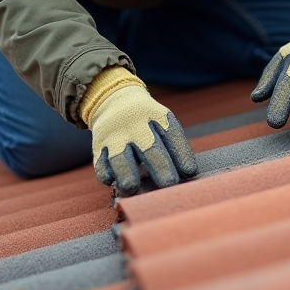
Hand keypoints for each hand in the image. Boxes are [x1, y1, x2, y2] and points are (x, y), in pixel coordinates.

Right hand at [83, 68, 197, 194]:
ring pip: (120, 157)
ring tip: (131, 188)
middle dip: (160, 167)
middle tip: (169, 184)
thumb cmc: (148, 124)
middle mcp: (137, 125)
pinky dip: (105, 173)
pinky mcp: (99, 147)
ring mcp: (116, 136)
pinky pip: (100, 163)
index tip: (190, 172)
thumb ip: (172, 149)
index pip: (172, 135)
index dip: (181, 153)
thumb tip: (183, 178)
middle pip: (150, 147)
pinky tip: (112, 181)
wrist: (114, 100)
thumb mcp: (162, 123)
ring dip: (126, 173)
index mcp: (159, 117)